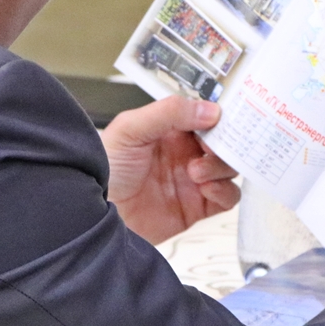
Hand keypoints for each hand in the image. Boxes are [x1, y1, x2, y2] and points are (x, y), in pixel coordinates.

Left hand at [103, 96, 240, 244]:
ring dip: (221, 167)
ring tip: (197, 171)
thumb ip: (168, 113)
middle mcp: (183, 153)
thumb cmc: (103, 171)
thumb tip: (207, 109)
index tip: (219, 119)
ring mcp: (191, 180)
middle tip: (213, 147)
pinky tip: (206, 188)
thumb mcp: (130, 130)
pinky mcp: (196, 207)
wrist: (97, 216)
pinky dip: (225, 191)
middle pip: (222, 141)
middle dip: (224, 142)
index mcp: (168, 130)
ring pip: (227, 168)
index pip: (204, 116)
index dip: (215, 117)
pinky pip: (226, 197)